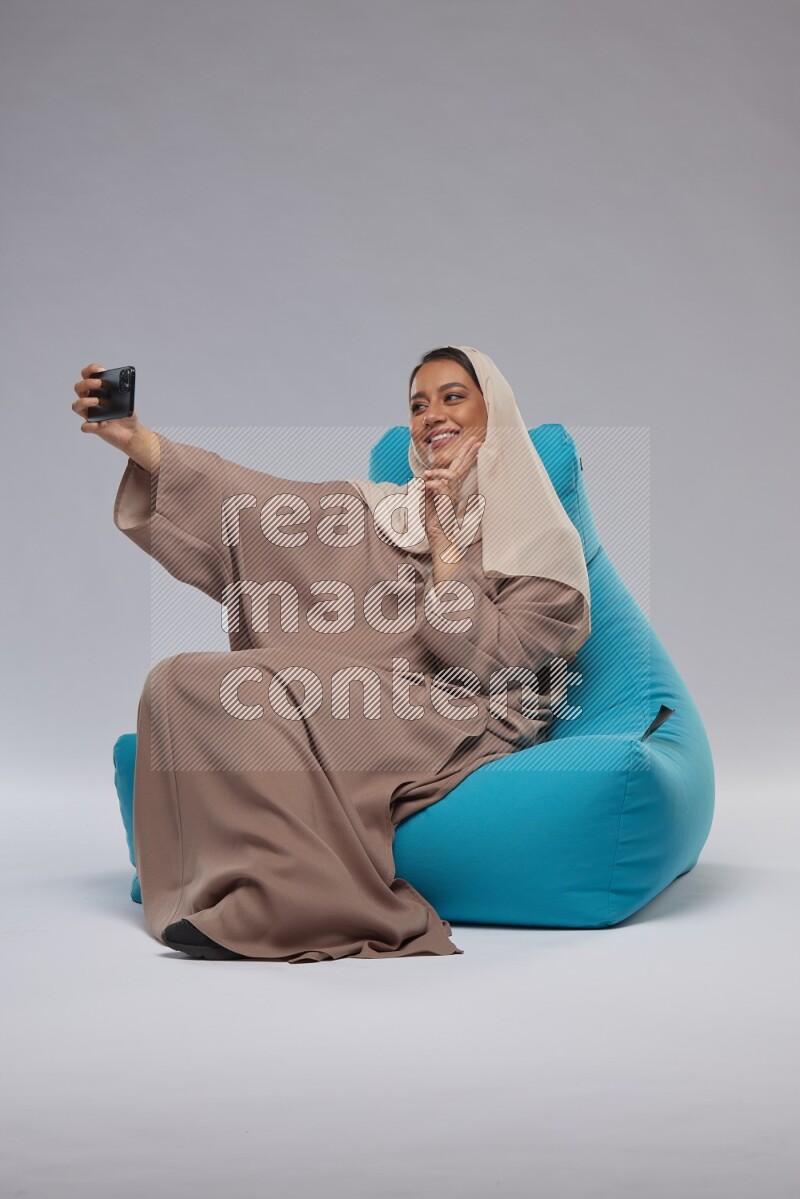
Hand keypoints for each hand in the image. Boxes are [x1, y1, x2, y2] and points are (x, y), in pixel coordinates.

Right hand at [72, 362, 157, 469]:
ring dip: (84, 401)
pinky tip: (103, 423)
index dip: (90, 370)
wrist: (132, 432)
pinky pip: (85, 426)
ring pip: (76, 406)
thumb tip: (123, 386)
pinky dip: (91, 425)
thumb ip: (124, 393)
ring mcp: (90, 414)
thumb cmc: (127, 413)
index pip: (86, 375)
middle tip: (99, 383)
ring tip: (97, 401)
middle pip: (78, 388)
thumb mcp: (128, 400)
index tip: (101, 370)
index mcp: (97, 390)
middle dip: (87, 383)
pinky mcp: (93, 427)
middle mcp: (90, 400)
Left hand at [422, 434, 482, 548]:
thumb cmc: (432, 519)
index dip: (467, 455)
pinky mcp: (447, 504)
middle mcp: (454, 491)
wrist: (436, 536)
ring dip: (438, 472)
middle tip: (477, 439)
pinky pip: (442, 488)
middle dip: (468, 452)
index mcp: (451, 488)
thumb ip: (427, 487)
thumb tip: (424, 478)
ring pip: (452, 476)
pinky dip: (431, 485)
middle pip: (462, 468)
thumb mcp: (426, 499)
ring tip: (426, 475)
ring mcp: (452, 497)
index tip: (476, 443)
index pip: (460, 468)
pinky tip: (422, 487)